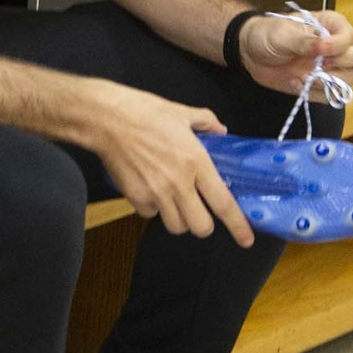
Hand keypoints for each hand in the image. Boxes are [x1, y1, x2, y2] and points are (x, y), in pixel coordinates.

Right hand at [89, 82, 254, 246]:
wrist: (107, 120)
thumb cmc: (145, 112)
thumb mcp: (181, 112)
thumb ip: (206, 122)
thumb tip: (220, 130)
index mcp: (197, 162)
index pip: (223, 203)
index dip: (238, 226)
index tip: (246, 240)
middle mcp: (179, 184)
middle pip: (200, 227)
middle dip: (203, 224)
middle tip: (200, 211)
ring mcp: (156, 193)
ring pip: (176, 226)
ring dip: (179, 218)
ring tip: (174, 201)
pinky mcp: (135, 198)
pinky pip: (150, 215)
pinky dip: (153, 209)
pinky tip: (150, 191)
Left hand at [239, 10, 352, 99]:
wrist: (250, 52)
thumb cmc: (267, 34)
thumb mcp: (283, 33)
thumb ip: (305, 40)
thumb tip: (322, 46)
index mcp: (332, 25)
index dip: (339, 46)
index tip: (319, 50)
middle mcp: (338, 45)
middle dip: (347, 65)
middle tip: (322, 66)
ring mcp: (331, 66)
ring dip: (330, 83)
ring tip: (305, 77)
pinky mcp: (321, 84)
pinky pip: (332, 96)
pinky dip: (316, 94)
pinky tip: (296, 83)